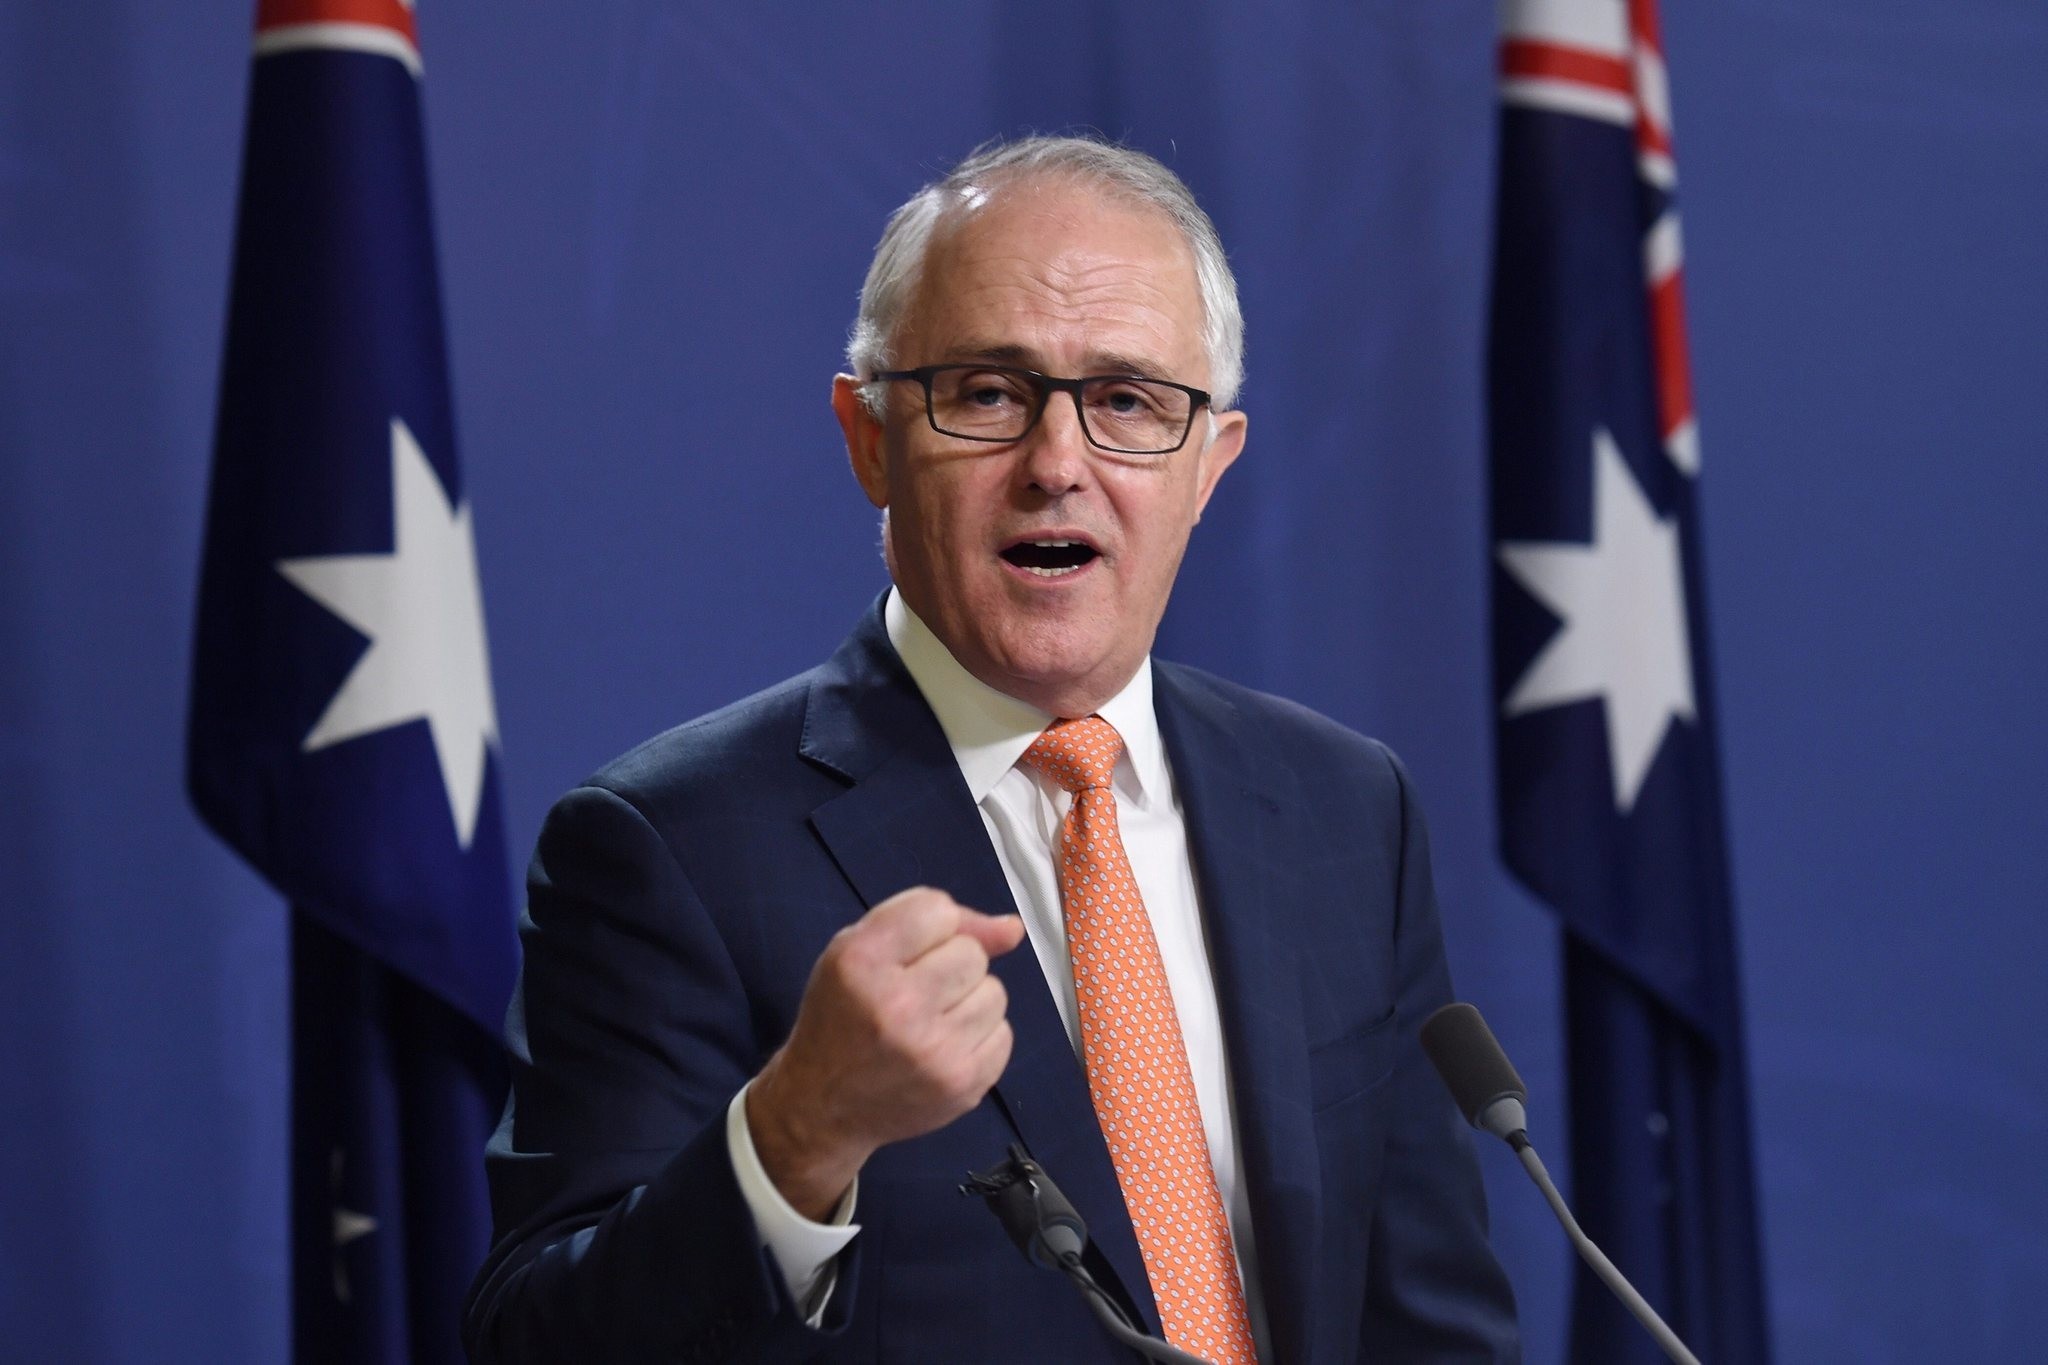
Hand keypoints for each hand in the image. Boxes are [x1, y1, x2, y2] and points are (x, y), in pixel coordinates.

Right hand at [747, 887, 1026, 1219]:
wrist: (824, 1107)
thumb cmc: (843, 1016)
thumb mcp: (858, 951)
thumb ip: (928, 922)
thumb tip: (1014, 928)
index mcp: (861, 961)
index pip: (937, 909)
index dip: (929, 928)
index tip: (907, 953)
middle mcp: (897, 1004)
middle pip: (972, 953)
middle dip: (951, 966)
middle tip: (916, 994)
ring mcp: (933, 1050)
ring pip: (995, 992)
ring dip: (969, 1002)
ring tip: (931, 1022)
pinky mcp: (962, 1084)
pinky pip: (1003, 1035)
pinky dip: (979, 1038)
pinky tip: (944, 1049)